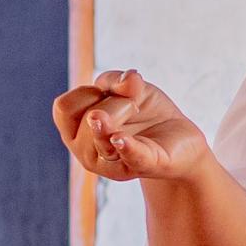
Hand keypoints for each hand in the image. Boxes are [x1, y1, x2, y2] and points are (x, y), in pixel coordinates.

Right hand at [54, 68, 210, 185]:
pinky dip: (125, 146)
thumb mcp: (127, 88)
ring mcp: (114, 165)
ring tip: (135, 110)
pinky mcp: (145, 165)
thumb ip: (118, 80)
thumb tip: (129, 80)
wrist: (181, 140)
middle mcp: (88, 155)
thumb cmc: (145, 114)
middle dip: (112, 101)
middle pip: (88, 117)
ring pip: (104, 135)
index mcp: (76, 134)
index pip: (64, 108)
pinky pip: (132, 155)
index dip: (86, 92)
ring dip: (124, 110)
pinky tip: (120, 138)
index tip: (106, 94)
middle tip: (130, 105)